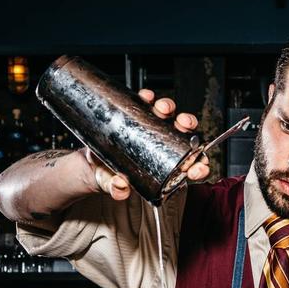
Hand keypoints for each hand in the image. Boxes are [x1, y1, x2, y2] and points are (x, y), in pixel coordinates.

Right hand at [87, 88, 208, 199]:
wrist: (90, 160)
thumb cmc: (107, 174)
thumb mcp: (110, 184)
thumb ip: (115, 189)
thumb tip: (120, 188)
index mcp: (165, 167)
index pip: (190, 167)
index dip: (199, 167)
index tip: (197, 169)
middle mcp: (163, 146)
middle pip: (185, 135)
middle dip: (189, 127)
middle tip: (183, 125)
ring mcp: (152, 129)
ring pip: (170, 115)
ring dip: (170, 108)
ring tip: (162, 109)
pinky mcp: (138, 114)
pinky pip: (148, 102)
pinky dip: (149, 97)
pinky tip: (146, 97)